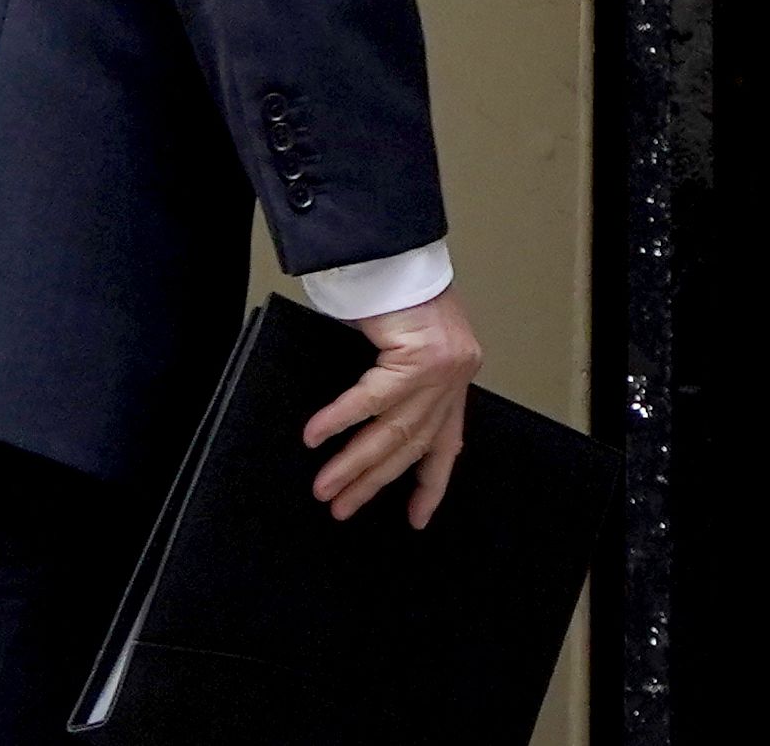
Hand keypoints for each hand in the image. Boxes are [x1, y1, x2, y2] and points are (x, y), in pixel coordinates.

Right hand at [302, 287, 481, 527]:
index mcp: (453, 382)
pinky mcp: (419, 356)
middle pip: (411, 445)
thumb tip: (366, 428)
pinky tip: (315, 437)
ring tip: (325, 488)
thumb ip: (398, 383)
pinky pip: (373, 398)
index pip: (446, 445)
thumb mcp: (407, 346)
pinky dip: (341, 419)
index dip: (430, 485)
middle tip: (342, 508)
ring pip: (392, 431)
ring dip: (354, 463)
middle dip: (374, 481)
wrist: (398, 250)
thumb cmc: (397, 294)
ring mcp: (441, 370)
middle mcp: (453, 379)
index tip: (416, 519)